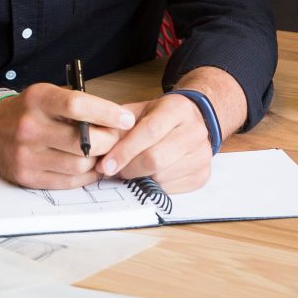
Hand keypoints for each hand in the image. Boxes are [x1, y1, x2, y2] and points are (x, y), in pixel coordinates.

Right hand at [0, 82, 135, 189]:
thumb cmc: (29, 110)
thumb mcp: (48, 94)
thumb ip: (77, 105)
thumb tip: (116, 121)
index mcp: (37, 99)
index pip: (77, 105)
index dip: (107, 113)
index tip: (126, 119)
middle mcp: (29, 127)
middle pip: (83, 141)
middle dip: (108, 141)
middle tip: (116, 138)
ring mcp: (26, 154)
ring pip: (79, 165)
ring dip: (98, 160)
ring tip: (103, 152)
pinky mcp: (27, 177)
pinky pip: (68, 182)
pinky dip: (85, 175)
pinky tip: (90, 165)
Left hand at [95, 93, 212, 192]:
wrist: (196, 118)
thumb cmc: (162, 115)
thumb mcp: (140, 110)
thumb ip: (119, 124)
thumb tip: (95, 143)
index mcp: (176, 109)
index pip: (149, 132)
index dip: (124, 151)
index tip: (105, 164)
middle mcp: (194, 131)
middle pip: (156, 159)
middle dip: (128, 168)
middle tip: (113, 169)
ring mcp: (201, 155)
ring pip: (162, 176)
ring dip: (139, 177)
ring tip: (130, 169)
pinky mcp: (203, 175)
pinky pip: (171, 189)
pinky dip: (153, 185)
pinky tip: (147, 174)